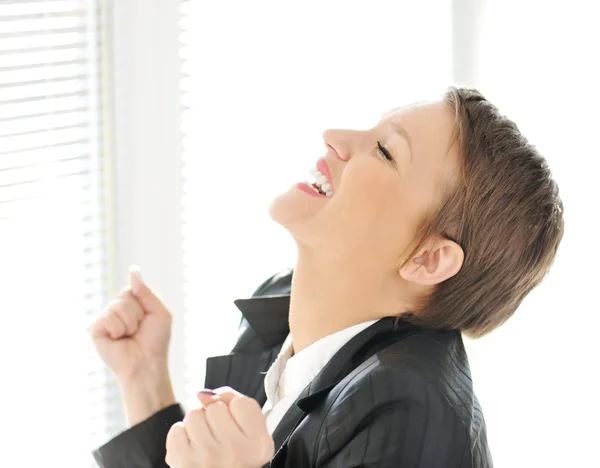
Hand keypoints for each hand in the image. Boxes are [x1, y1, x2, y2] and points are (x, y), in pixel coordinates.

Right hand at [88, 265, 172, 380]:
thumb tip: (133, 270)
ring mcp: (105, 319)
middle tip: (138, 330)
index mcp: (130, 303)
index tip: (148, 318)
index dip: (144, 302)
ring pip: (117, 306)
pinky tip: (118, 339)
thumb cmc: (155, 341)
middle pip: (125, 295)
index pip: (134, 287)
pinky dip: (118, 329)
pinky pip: (107, 317)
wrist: (147, 364)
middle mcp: (115, 309)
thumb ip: (146, 291)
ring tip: (129, 335)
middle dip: (138, 313)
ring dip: (129, 322)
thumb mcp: (159, 312)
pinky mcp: (95, 329)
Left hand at [165, 387, 274, 467]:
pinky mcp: (183, 462)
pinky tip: (192, 449)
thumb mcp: (252, 433)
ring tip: (204, 442)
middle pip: (215, 406)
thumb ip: (235, 403)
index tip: (235, 425)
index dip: (234, 409)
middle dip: (213, 416)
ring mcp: (208, 457)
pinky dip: (182, 437)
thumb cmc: (235, 458)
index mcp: (257, 444)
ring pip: (194, 415)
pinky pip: (177, 430)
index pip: (241, 403)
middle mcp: (235, 452)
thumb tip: (204, 394)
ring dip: (196, 425)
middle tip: (218, 437)